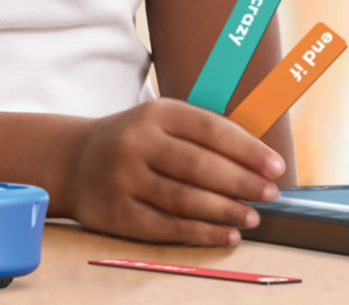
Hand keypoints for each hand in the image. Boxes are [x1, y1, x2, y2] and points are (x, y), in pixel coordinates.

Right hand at [57, 99, 284, 244]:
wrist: (73, 160)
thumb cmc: (134, 141)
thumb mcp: (160, 121)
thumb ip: (203, 134)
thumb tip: (259, 160)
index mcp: (155, 113)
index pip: (210, 130)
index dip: (248, 150)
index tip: (275, 167)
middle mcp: (136, 143)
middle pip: (199, 166)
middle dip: (242, 183)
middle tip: (270, 194)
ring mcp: (123, 179)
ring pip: (185, 199)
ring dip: (225, 211)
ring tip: (252, 217)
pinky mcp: (115, 212)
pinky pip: (166, 226)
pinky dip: (201, 233)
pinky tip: (226, 234)